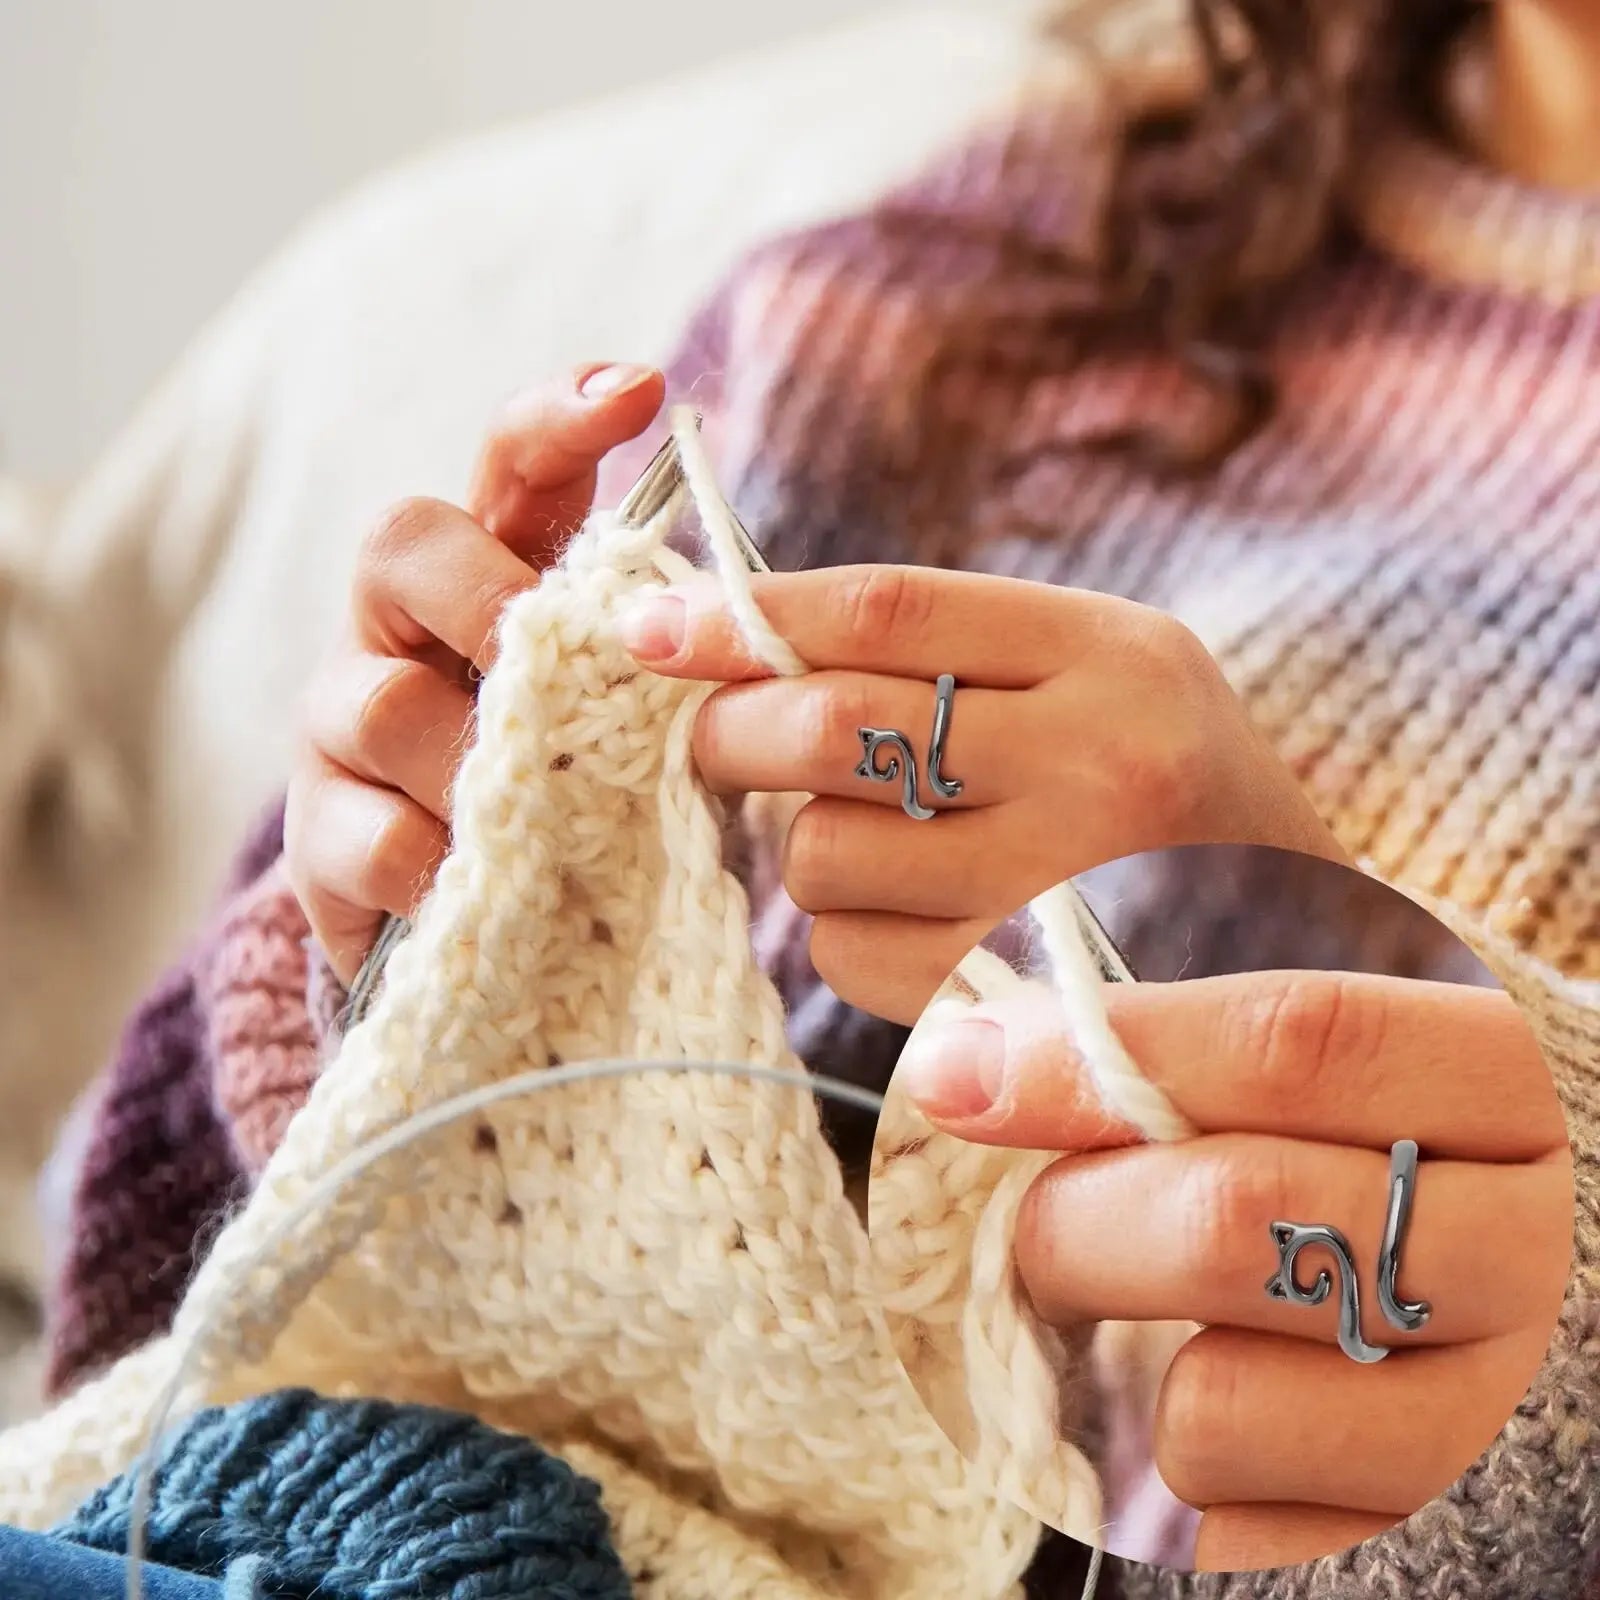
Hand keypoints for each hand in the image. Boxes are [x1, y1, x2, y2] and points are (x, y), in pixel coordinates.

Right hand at [284, 363, 665, 981]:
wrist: (496, 937)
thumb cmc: (583, 806)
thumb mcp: (639, 731)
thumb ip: (666, 678)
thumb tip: (727, 643)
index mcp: (494, 587)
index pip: (512, 471)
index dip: (561, 420)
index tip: (639, 389)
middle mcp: (401, 634)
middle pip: (402, 542)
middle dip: (482, 598)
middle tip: (539, 664)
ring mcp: (345, 731)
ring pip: (383, 703)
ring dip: (471, 762)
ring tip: (541, 820)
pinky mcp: (319, 840)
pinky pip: (371, 836)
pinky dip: (441, 865)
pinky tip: (483, 888)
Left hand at [622, 566, 1345, 1024]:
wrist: (1309, 954)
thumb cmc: (1166, 798)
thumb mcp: (1097, 679)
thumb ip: (944, 651)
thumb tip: (733, 641)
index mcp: (1114, 654)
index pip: (887, 611)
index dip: (745, 614)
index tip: (646, 622)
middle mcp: (1103, 765)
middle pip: (836, 730)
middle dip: (735, 732)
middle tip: (718, 738)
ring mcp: (1068, 894)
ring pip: (823, 855)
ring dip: (802, 849)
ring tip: (874, 839)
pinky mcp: (1025, 1003)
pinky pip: (851, 958)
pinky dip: (844, 933)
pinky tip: (909, 915)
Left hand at [898, 971, 1572, 1570]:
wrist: (1536, 1305)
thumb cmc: (1400, 1156)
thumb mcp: (1345, 1070)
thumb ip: (1187, 1049)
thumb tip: (967, 1060)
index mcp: (1510, 1083)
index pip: (1296, 1040)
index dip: (1101, 1053)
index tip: (958, 1074)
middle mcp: (1533, 1251)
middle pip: (1236, 1220)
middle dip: (1077, 1223)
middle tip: (1036, 1231)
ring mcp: (1503, 1413)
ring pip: (1219, 1404)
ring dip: (1144, 1375)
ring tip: (1186, 1338)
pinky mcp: (1448, 1537)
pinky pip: (1234, 1533)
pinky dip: (1198, 1483)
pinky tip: (1247, 1424)